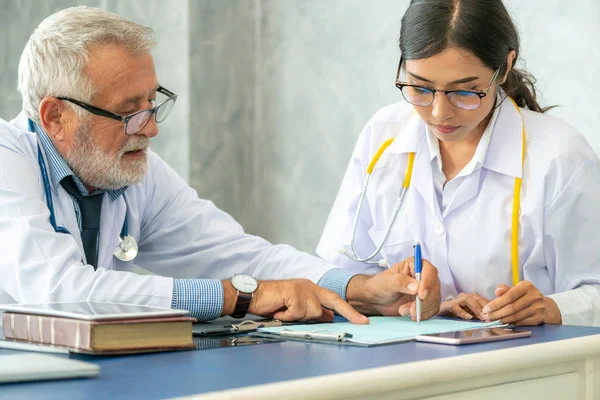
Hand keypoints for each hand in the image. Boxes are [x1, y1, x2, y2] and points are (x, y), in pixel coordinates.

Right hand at [223, 279, 368, 323]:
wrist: (253, 295)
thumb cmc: (273, 303)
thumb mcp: (297, 308)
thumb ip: (312, 311)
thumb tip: (328, 316)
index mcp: (312, 289)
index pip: (334, 300)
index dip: (349, 311)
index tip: (363, 321)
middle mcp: (310, 286)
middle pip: (331, 302)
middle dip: (348, 313)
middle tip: (362, 323)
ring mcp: (303, 288)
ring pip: (313, 312)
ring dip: (299, 317)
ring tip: (285, 312)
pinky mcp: (294, 292)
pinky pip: (298, 313)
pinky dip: (288, 316)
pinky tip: (279, 311)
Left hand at [346, 257, 440, 320]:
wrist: (376, 299)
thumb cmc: (380, 285)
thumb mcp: (386, 282)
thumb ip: (400, 282)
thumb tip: (416, 286)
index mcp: (414, 265)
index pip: (429, 271)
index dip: (428, 283)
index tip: (420, 295)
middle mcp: (423, 276)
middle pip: (434, 287)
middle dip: (424, 301)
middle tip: (411, 309)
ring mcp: (426, 289)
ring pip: (434, 300)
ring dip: (421, 309)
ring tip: (403, 311)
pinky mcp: (426, 302)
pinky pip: (432, 309)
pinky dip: (423, 315)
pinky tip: (411, 315)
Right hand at [439, 292, 490, 319]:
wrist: (440, 317)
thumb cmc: (457, 317)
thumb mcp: (471, 316)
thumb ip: (479, 317)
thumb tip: (491, 320)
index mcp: (470, 299)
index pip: (482, 299)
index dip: (490, 305)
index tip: (497, 314)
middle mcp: (464, 297)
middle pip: (476, 297)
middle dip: (484, 305)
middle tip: (491, 316)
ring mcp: (455, 300)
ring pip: (467, 299)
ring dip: (476, 308)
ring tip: (481, 316)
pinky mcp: (447, 305)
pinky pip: (455, 307)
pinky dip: (463, 312)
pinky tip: (469, 317)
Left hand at [481, 282, 561, 324]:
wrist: (544, 306)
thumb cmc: (524, 296)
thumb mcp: (516, 289)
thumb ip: (505, 289)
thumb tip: (497, 291)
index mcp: (527, 286)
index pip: (509, 296)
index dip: (496, 304)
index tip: (485, 309)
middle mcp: (534, 296)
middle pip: (511, 307)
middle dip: (496, 313)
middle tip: (486, 317)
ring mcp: (538, 308)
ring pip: (515, 316)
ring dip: (501, 319)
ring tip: (492, 320)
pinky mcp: (539, 318)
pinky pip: (521, 322)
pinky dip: (510, 323)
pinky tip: (502, 323)